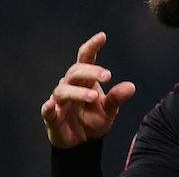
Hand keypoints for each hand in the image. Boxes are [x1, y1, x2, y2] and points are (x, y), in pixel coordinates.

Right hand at [40, 32, 135, 147]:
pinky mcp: (52, 117)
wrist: (82, 142)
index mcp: (86, 81)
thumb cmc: (93, 119)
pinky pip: (47, 110)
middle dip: (91, 71)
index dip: (92, 46)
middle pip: (75, 72)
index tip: (102, 36)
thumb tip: (131, 86)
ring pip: (63, 90)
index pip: (86, 59)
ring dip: (78, 92)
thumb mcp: (109, 110)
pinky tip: (51, 106)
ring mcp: (60, 101)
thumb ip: (117, 98)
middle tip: (108, 75)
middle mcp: (71, 86)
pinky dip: (48, 108)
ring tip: (93, 96)